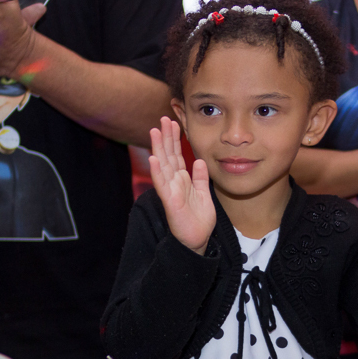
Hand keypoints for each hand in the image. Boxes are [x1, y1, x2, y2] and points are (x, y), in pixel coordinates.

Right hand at [148, 117, 214, 254]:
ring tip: (154, 131)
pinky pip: (163, 185)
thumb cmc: (199, 219)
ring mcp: (170, 191)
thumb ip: (200, 177)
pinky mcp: (170, 201)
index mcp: (182, 180)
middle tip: (163, 118)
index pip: (177, 155)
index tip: (174, 122)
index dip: (175, 139)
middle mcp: (174, 182)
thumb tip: (199, 160)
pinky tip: (154, 159)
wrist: (198, 239)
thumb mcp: (203, 193)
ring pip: (163, 166)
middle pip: (168, 155)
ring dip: (158, 148)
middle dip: (166, 137)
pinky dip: (158, 172)